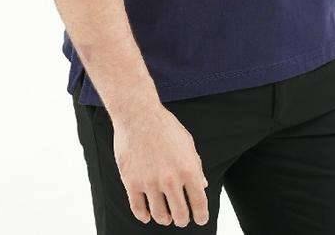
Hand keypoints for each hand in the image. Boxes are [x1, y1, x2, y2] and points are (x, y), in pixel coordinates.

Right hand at [111, 101, 209, 226]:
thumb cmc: (164, 126)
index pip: (199, 203)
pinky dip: (144, 216)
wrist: (138, 114)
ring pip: (160, 216)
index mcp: (188, 168)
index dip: (201, 216)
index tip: (200, 219)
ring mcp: (150, 182)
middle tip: (181, 218)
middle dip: (183, 220)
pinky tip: (147, 214)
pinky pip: (138, 210)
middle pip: (180, 215)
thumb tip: (203, 185)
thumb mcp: (187, 142)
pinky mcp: (131, 182)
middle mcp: (170, 179)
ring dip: (165, 218)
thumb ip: (196, 165)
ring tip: (166, 215)